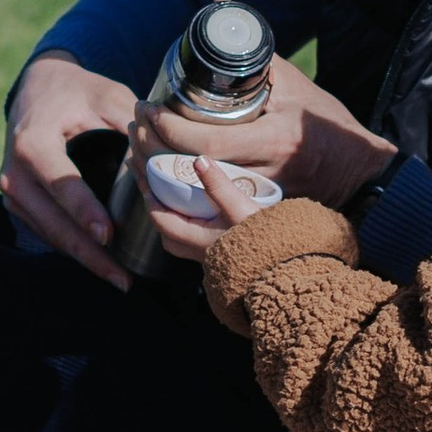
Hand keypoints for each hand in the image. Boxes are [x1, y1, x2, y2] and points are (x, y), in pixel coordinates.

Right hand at [0, 50, 139, 288]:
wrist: (38, 87)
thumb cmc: (77, 91)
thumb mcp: (107, 96)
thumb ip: (132, 126)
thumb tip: (162, 161)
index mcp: (32, 142)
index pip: (61, 184)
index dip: (85, 213)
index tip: (109, 237)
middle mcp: (13, 172)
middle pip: (52, 222)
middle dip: (89, 253)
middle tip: (123, 278)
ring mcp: (11, 191)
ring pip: (48, 234)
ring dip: (83, 258)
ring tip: (119, 278)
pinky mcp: (16, 203)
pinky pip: (45, 231)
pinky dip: (72, 248)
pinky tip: (100, 263)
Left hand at [132, 52, 395, 208]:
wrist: (361, 174)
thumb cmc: (328, 124)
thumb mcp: (295, 85)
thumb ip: (254, 51)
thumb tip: (222, 1)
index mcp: (275, 140)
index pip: (209, 141)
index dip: (170, 128)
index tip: (148, 109)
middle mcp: (266, 174)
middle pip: (192, 172)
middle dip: (152, 150)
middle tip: (135, 126)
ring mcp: (260, 200)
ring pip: (193, 198)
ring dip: (157, 176)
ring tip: (137, 149)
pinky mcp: (255, 214)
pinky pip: (205, 212)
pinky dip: (177, 198)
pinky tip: (157, 181)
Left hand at [146, 152, 276, 266]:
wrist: (289, 271)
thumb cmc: (267, 244)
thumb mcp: (243, 210)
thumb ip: (220, 185)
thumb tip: (199, 160)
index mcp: (197, 241)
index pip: (160, 217)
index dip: (149, 194)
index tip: (141, 171)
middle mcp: (200, 253)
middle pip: (166, 229)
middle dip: (157, 205)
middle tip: (152, 180)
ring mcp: (212, 257)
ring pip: (180, 237)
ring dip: (174, 215)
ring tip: (175, 193)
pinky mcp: (225, 258)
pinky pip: (196, 240)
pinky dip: (191, 222)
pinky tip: (203, 209)